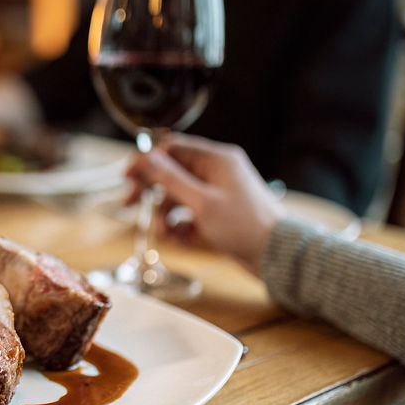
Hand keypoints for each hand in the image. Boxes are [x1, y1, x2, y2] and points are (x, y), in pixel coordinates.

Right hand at [125, 133, 284, 273]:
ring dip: (164, 214)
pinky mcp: (218, 213)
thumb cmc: (244, 226)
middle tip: (129, 204)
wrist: (277, 255)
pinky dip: (180, 226)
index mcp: (216, 159)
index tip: (126, 176)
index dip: (147, 160)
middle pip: (171, 172)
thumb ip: (171, 178)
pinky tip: (181, 240)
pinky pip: (189, 214)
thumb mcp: (201, 202)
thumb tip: (146, 157)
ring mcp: (217, 193)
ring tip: (164, 233)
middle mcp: (216, 172)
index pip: (172, 148)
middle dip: (151, 190)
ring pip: (177, 196)